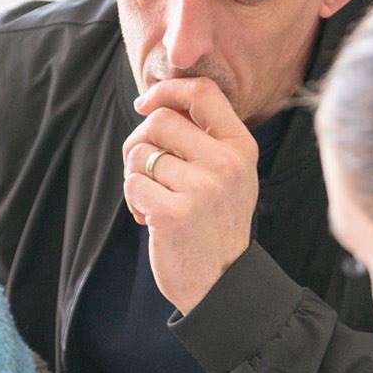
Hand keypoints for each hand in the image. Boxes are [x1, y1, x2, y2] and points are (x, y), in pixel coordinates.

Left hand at [121, 77, 258, 313]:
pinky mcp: (174, 213)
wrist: (221, 282)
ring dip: (136, 177)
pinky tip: (151, 219)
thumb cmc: (214, 223)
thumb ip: (202, 137)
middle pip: (160, 120)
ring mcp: (201, 188)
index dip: (166, 90)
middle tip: (144, 168)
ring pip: (140, 154)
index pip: (203, 92)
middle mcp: (225, 163)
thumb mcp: (227, 174)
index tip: (145, 104)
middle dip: (139, 141)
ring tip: (155, 201)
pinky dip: (133, 199)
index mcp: (240, 147)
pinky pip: (132, 184)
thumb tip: (155, 103)